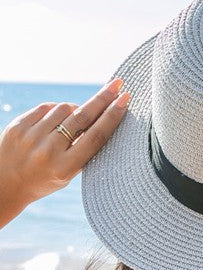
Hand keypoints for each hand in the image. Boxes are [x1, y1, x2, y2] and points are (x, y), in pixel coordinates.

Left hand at [0, 78, 129, 227]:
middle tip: (117, 84)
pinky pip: (45, 107)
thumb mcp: (68, 174)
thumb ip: (82, 150)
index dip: (112, 116)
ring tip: (75, 120)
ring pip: (64, 109)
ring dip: (75, 110)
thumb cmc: (45, 179)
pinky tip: (58, 119)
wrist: (6, 184)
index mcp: (65, 168)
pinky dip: (56, 110)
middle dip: (102, 99)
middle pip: (82, 118)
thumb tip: (101, 115)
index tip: (124, 100)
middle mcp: (48, 152)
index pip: (94, 137)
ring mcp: (31, 137)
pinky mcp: (18, 126)